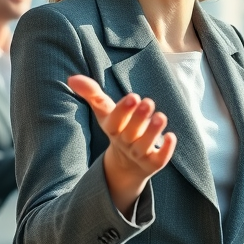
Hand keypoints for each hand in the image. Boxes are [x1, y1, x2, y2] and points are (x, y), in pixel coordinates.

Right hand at [68, 75, 175, 214]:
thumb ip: (92, 94)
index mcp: (113, 128)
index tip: (133, 96)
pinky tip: (172, 136)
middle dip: (139, 117)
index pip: (114, 121)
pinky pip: (159, 159)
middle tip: (148, 101)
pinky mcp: (153, 163)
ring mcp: (139, 154)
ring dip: (153, 132)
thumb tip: (72, 78)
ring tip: (161, 116)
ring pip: (144, 145)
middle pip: (130, 132)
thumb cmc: (118, 128)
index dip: (123, 110)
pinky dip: (166, 149)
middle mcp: (125, 142)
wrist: (126, 165)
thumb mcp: (105, 112)